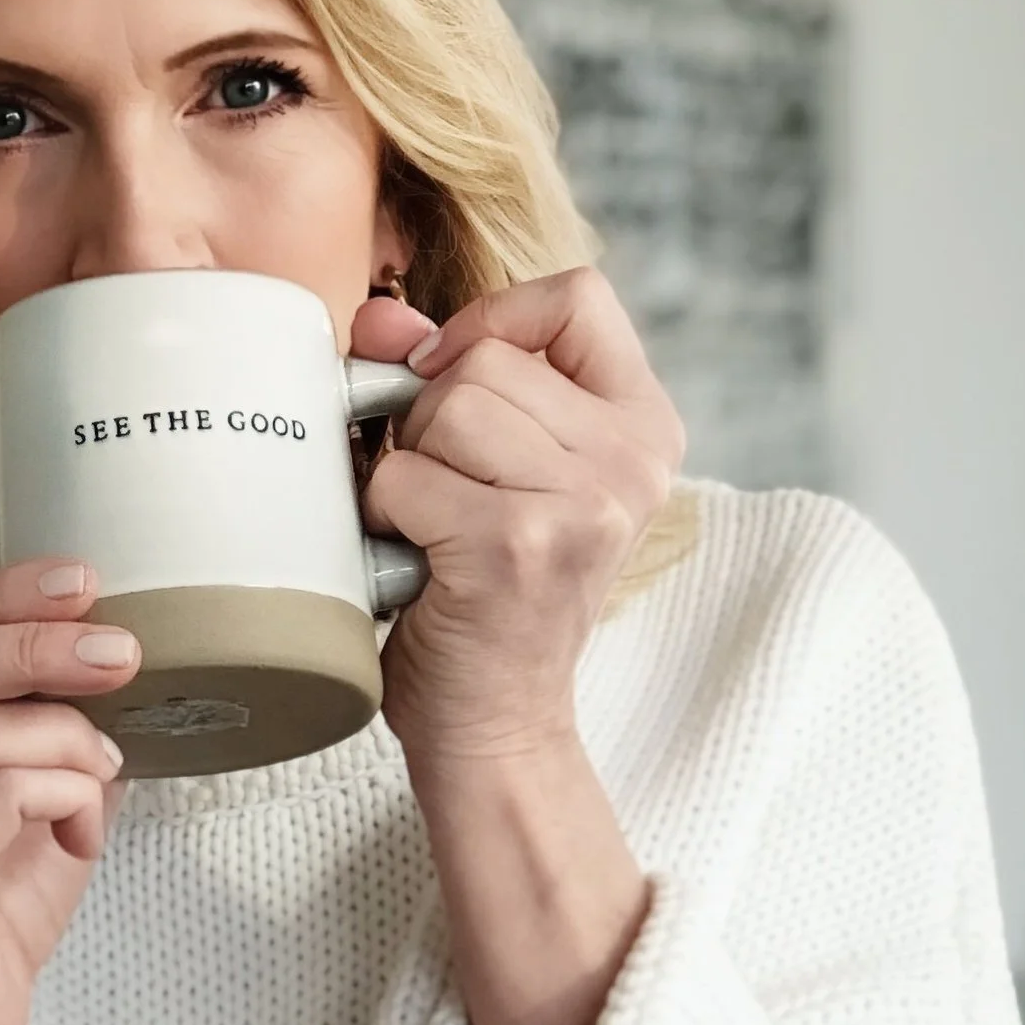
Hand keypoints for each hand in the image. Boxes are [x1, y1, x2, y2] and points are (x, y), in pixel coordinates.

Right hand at [0, 559, 136, 1024]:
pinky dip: (62, 796)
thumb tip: (117, 667)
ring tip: (102, 763)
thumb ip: (46, 737)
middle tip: (118, 650)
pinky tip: (81, 827)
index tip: (81, 581)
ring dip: (60, 736)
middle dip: (37, 644)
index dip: (0, 593)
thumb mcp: (21, 809)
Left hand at [354, 266, 685, 779]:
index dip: (495, 321)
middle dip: (432, 420)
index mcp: (645, 428)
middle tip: (444, 494)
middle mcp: (632, 461)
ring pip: (446, 409)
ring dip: (407, 468)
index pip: (578, 297)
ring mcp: (582, 504)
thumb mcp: (495, 471)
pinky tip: (416, 562)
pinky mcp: (517, 544)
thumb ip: (450, 378)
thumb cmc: (488, 599)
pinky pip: (405, 476)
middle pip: (486, 359)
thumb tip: (379, 316)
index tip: (457, 378)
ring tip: (433, 529)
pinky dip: (385, 517)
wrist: (496, 727)